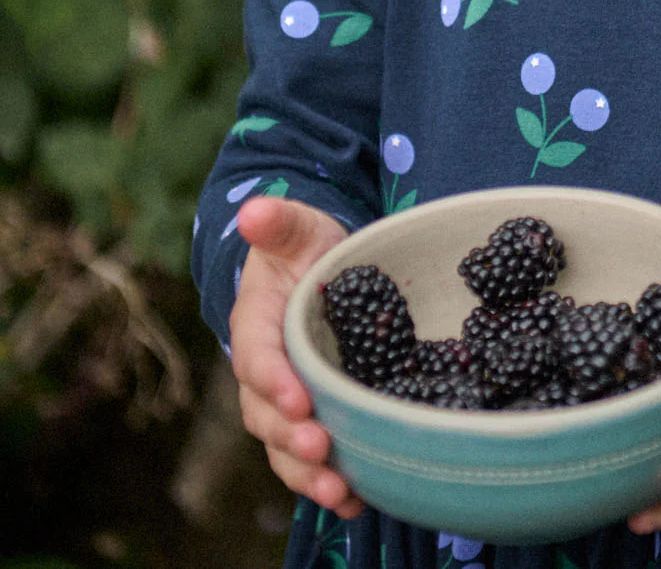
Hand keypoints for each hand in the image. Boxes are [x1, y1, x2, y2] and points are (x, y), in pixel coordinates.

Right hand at [230, 196, 361, 517]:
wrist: (319, 270)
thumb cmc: (307, 247)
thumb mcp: (298, 228)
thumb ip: (279, 223)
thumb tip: (255, 210)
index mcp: (257, 325)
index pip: (257, 358)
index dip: (273, 380)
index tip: (299, 397)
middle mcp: (265, 372)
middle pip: (267, 415)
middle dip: (291, 438)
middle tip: (321, 449)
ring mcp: (286, 400)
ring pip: (285, 447)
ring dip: (307, 474)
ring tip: (338, 491)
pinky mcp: (313, 416)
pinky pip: (310, 458)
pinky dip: (328, 483)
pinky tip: (355, 500)